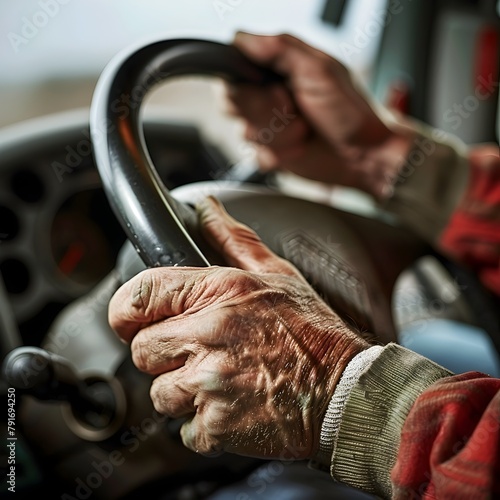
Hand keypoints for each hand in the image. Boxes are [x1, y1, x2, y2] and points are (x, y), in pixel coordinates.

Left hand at [108, 197, 367, 458]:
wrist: (345, 389)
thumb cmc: (312, 331)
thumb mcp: (276, 274)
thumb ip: (233, 238)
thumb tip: (206, 208)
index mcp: (219, 292)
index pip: (140, 295)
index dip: (126, 310)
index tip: (130, 321)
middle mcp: (209, 335)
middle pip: (143, 350)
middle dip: (164, 353)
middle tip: (199, 353)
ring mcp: (210, 383)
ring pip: (159, 394)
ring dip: (182, 391)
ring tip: (222, 381)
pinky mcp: (217, 425)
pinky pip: (183, 429)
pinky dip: (203, 423)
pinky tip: (233, 406)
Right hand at [225, 32, 413, 199]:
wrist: (363, 155)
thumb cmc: (351, 112)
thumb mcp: (319, 70)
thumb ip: (280, 49)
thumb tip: (243, 39)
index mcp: (276, 66)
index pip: (233, 64)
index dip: (245, 81)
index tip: (274, 89)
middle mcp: (267, 93)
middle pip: (231, 100)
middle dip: (264, 111)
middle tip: (293, 110)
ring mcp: (267, 123)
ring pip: (244, 131)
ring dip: (279, 135)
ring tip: (304, 131)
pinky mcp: (269, 149)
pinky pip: (256, 155)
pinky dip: (279, 154)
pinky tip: (300, 148)